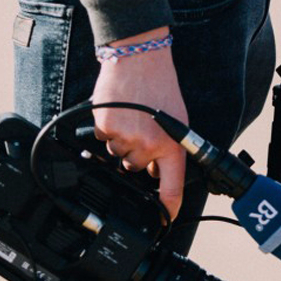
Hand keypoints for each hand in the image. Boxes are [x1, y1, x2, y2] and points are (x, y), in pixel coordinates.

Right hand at [92, 26, 187, 218]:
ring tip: (131, 116)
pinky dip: (108, 128)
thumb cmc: (160, 87)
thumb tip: (155, 170)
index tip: (165, 221)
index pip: (171, 187)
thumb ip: (169, 148)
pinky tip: (118, 111)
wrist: (140, 59)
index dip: (168, 209)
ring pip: (117, 153)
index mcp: (171, 146)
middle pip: (135, 168)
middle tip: (142, 129)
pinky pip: (103, 137)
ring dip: (121, 140)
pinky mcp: (105, 126)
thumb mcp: (178, 120)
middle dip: (137, 154)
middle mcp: (148, 145)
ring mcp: (125, 138)